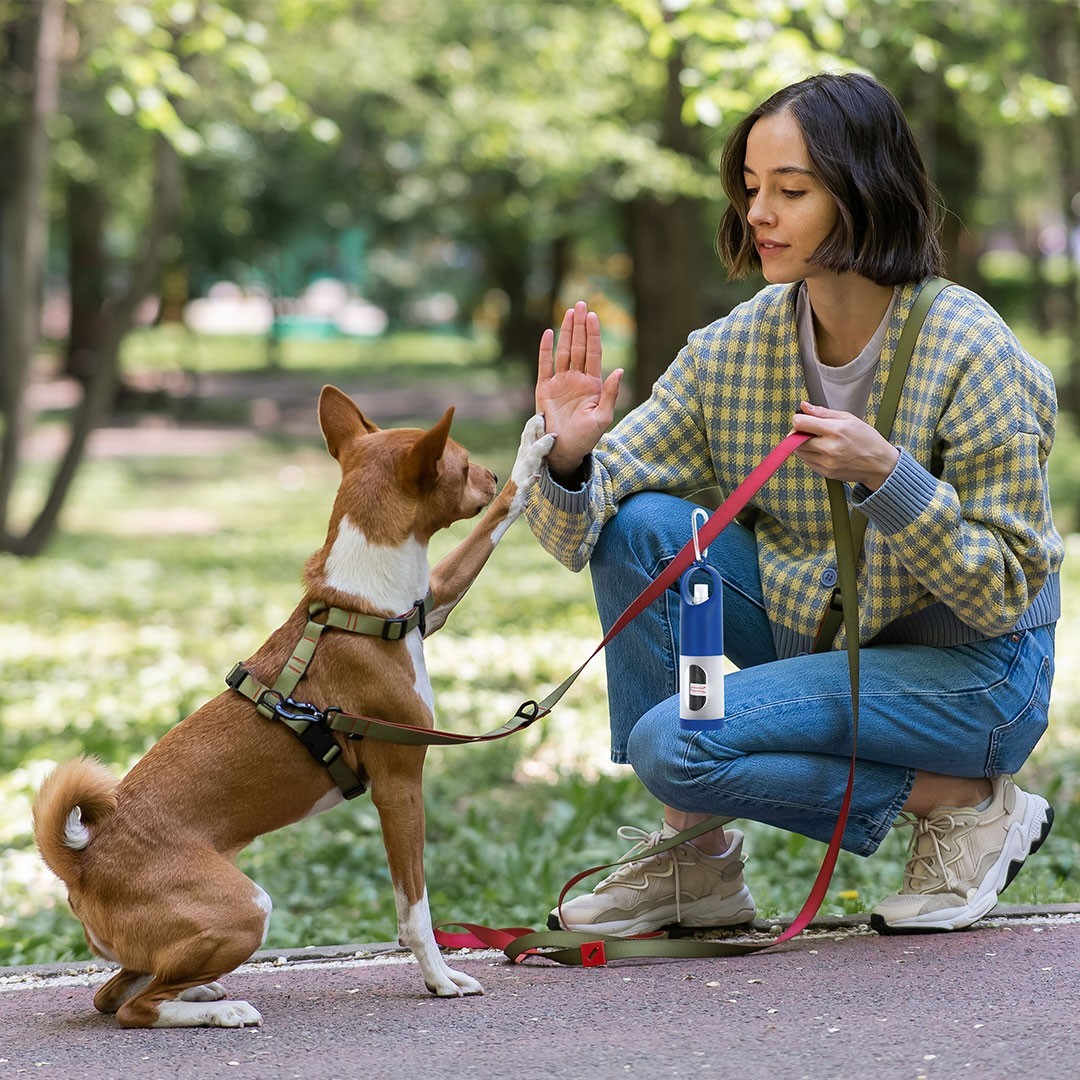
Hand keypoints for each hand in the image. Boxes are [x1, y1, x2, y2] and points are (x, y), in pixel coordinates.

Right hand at [535, 301, 622, 477]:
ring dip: (566, 332)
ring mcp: (560, 382)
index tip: (593, 316)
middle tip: (581, 304)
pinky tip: (548, 333)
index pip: (593, 353)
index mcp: (592, 384)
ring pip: (563, 352)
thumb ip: (611, 393)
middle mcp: (576, 379)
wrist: (564, 451)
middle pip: (578, 347)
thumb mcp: (603, 417)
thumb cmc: (586, 437)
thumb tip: (619, 370)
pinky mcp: (544, 389)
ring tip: (569, 312)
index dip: (593, 335)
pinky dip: (545, 349)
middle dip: (580, 326)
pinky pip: (544, 365)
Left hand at [791, 402, 899, 489]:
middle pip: (795, 439)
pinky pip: (807, 461)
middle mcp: (830, 448)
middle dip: (798, 433)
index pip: (801, 423)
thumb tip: (804, 406)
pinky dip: (809, 454)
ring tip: (818, 440)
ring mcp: (827, 462)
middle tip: (808, 430)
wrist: (879, 464)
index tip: (802, 419)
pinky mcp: (825, 472)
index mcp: (836, 430)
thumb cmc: (867, 440)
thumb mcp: (849, 418)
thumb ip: (823, 412)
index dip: (798, 419)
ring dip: (802, 444)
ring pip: (799, 452)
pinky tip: (822, 450)